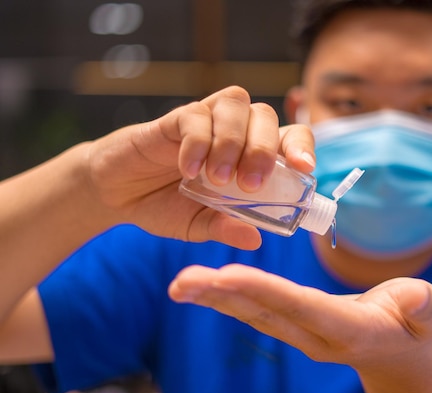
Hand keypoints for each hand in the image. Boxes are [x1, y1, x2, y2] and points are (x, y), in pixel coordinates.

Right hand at [83, 86, 314, 247]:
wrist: (117, 196)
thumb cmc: (167, 206)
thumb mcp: (200, 225)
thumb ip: (226, 228)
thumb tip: (256, 239)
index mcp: (251, 155)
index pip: (289, 137)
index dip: (301, 146)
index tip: (303, 168)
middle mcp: (234, 132)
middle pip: (265, 115)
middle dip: (263, 149)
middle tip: (249, 185)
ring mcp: (205, 121)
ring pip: (235, 104)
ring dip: (231, 143)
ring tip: (216, 180)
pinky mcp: (173, 119)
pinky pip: (194, 116)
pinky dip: (198, 142)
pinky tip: (188, 170)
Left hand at [167, 263, 431, 370]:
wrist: (399, 352)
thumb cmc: (417, 325)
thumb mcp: (430, 314)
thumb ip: (423, 308)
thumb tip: (415, 302)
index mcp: (348, 329)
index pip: (301, 307)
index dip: (265, 290)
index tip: (227, 273)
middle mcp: (316, 336)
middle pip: (265, 314)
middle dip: (223, 296)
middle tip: (181, 283)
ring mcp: (301, 335)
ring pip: (253, 314)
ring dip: (215, 298)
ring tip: (180, 284)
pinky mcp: (293, 327)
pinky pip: (256, 311)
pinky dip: (227, 297)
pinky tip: (202, 285)